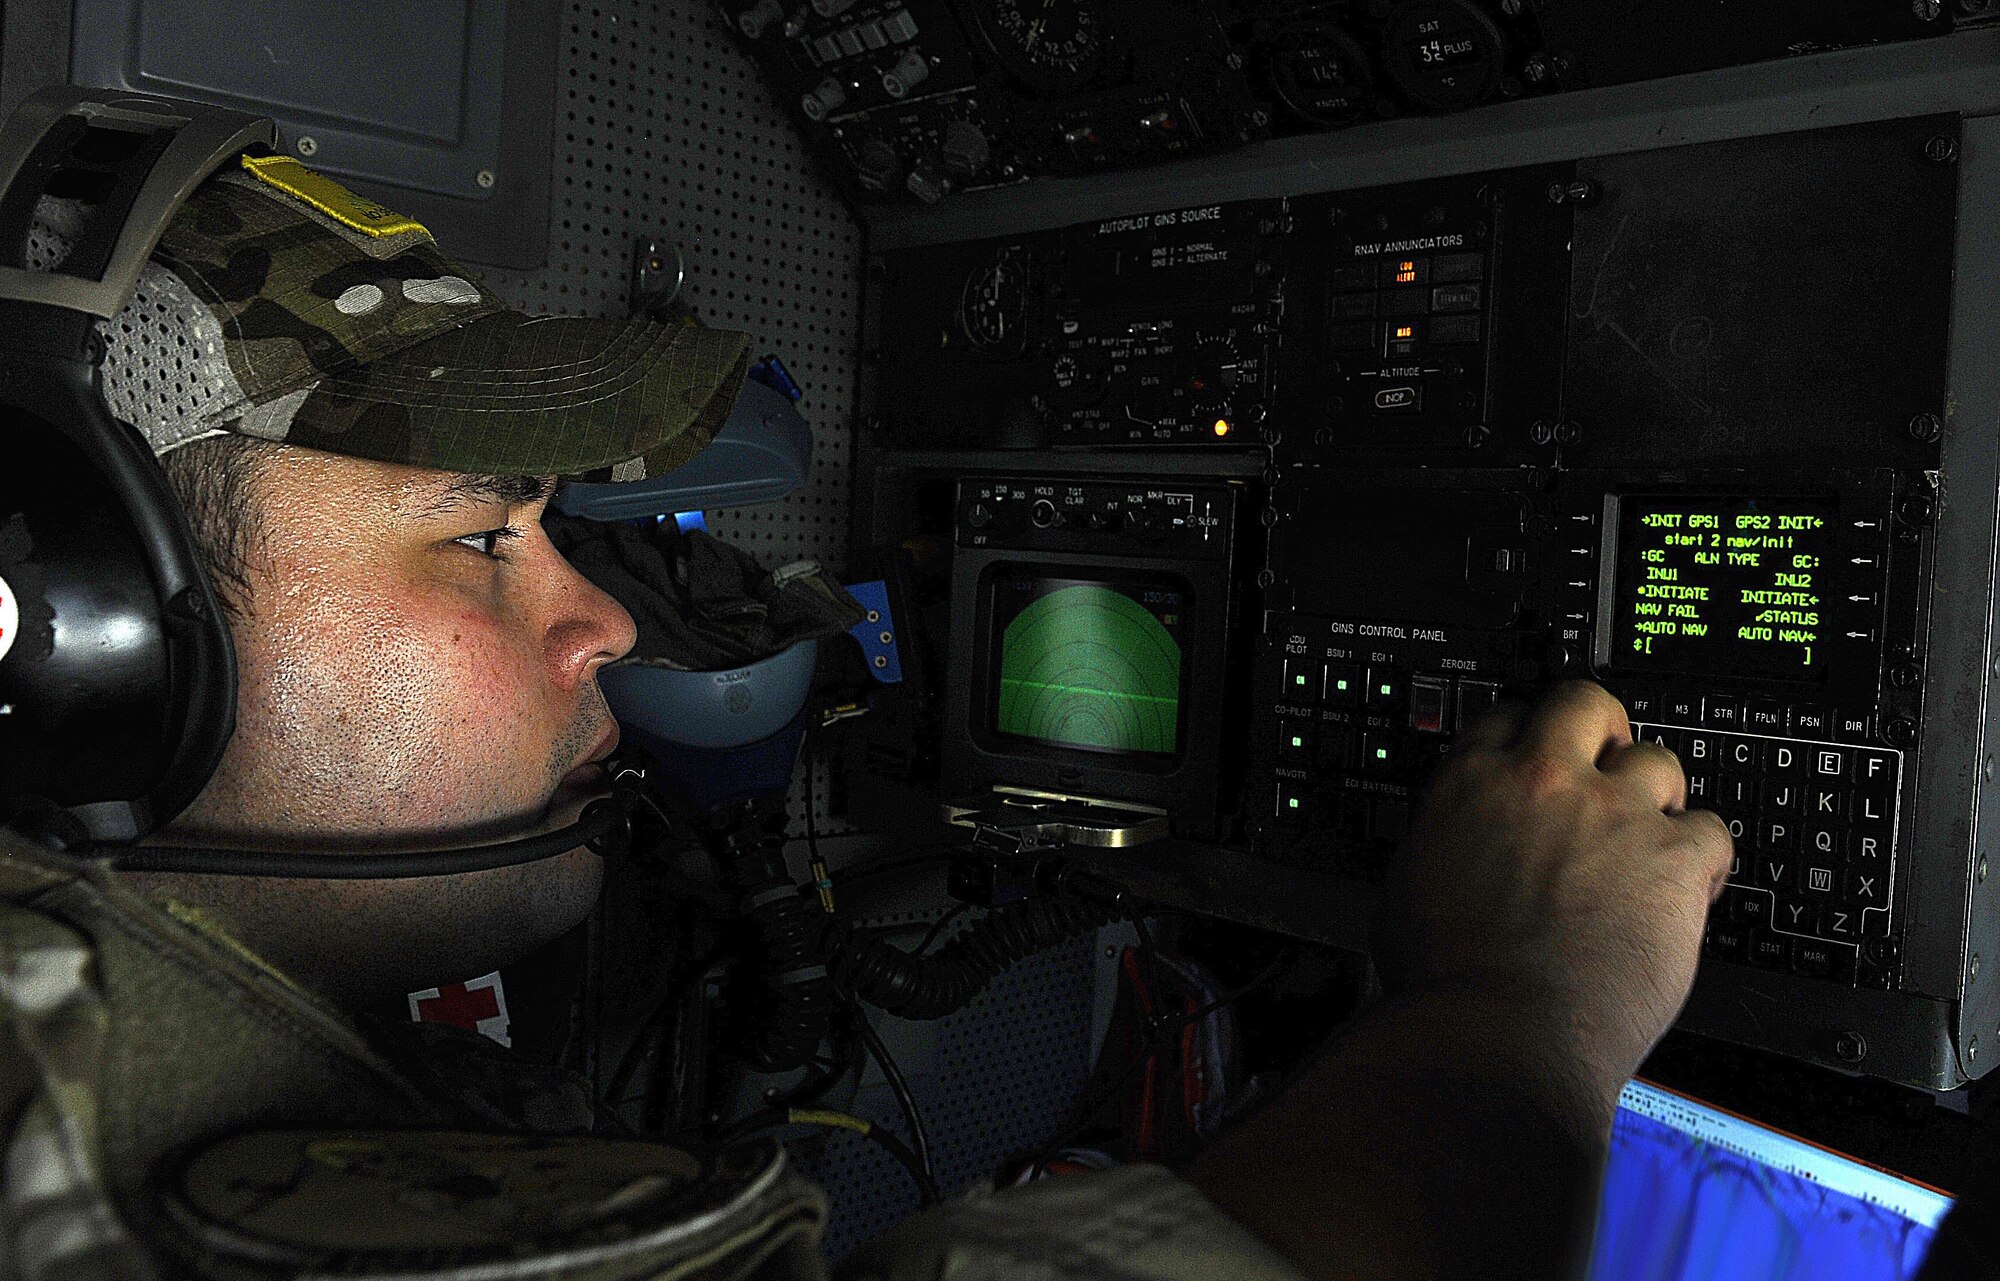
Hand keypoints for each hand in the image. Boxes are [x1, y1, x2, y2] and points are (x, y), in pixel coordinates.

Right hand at [1374, 681, 1733, 1104]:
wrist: (1496, 1033)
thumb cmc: (1445, 982)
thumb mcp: (1410, 887)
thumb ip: (1447, 843)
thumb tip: (1459, 848)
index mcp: (1471, 785)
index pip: (1507, 718)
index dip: (1529, 737)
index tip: (1541, 758)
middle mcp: (1544, 782)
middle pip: (1586, 703)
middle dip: (1600, 729)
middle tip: (1606, 767)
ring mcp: (1613, 814)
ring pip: (1658, 760)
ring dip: (1654, 797)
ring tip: (1649, 840)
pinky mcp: (1672, 858)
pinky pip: (1711, 829)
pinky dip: (1703, 857)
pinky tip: (1688, 887)